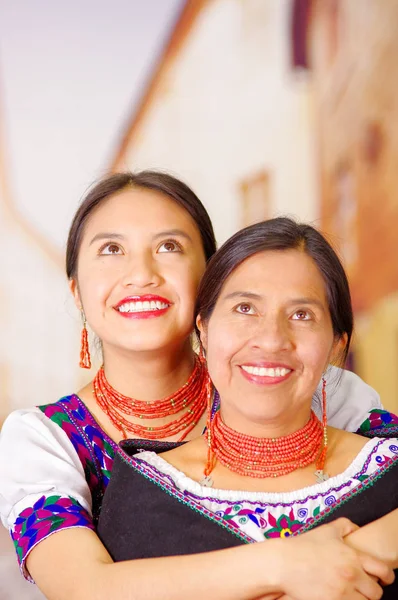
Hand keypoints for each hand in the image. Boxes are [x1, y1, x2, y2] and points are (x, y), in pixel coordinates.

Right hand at [276, 518, 393, 599]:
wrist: (283, 563)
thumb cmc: (304, 546)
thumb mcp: (326, 530)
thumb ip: (346, 526)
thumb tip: (357, 529)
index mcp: (352, 556)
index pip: (382, 571)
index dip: (387, 577)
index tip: (385, 579)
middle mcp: (351, 575)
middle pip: (376, 593)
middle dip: (372, 591)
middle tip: (364, 588)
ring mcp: (341, 592)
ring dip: (360, 599)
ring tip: (351, 593)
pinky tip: (339, 596)